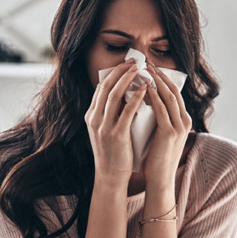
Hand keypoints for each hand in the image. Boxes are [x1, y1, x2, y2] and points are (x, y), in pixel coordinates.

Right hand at [84, 60, 147, 185]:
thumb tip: (126, 96)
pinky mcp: (116, 135)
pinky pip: (126, 111)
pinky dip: (136, 97)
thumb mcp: (107, 130)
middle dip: (120, 71)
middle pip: (105, 86)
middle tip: (134, 61)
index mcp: (91, 116)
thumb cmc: (113, 154)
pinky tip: (146, 89)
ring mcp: (103, 126)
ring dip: (128, 79)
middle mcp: (94, 119)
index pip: (100, 88)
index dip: (113, 73)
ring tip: (140, 69)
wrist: (110, 177)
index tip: (126, 64)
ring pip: (114, 95)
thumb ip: (112, 114)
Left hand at [142, 60, 191, 190]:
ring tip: (144, 69)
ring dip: (156, 81)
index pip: (175, 94)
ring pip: (169, 97)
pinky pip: (161, 109)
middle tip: (147, 62)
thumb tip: (147, 102)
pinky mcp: (170, 133)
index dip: (164, 79)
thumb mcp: (161, 134)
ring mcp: (179, 127)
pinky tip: (144, 87)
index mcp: (184, 121)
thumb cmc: (157, 158)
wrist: (160, 179)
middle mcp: (185, 122)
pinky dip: (153, 96)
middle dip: (160, 75)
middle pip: (174, 91)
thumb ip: (160, 119)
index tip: (151, 67)